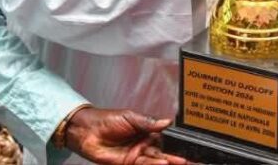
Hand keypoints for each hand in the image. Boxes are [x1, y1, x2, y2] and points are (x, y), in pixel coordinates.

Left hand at [64, 107, 187, 164]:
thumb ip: (149, 122)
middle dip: (176, 156)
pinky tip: (164, 163)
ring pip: (156, 160)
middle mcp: (143, 144)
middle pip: (163, 152)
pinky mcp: (128, 163)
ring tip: (181, 161)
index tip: (187, 146)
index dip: (176, 143)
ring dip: (168, 161)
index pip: (165, 138)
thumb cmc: (107, 119)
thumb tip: (167, 121)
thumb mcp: (130, 117)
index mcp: (146, 131)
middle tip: (189, 159)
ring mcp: (136, 155)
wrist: (87, 130)